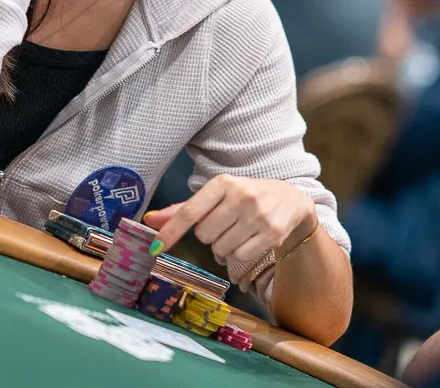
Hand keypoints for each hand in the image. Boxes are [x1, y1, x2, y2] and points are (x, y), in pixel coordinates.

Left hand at [146, 175, 317, 265]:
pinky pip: (239, 257)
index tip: (155, 248)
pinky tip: (248, 241)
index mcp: (223, 183)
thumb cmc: (244, 197)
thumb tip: (149, 221)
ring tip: (237, 233)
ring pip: (221, 249)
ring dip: (223, 247)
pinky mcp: (273, 233)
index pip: (190, 212)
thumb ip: (183, 210)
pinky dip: (238, 254)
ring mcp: (258, 215)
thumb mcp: (216, 196)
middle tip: (223, 225)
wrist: (290, 199)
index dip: (171, 232)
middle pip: (204, 235)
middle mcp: (241, 196)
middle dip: (208, 236)